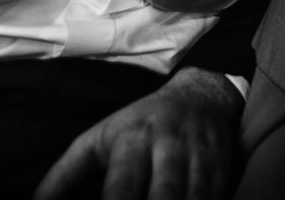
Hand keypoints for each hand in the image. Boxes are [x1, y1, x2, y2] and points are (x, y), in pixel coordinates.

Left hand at [34, 67, 241, 199]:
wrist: (199, 95)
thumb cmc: (138, 125)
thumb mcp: (96, 141)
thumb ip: (63, 177)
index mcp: (131, 141)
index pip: (121, 189)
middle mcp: (168, 146)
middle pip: (162, 196)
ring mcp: (199, 156)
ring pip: (192, 199)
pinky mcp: (222, 166)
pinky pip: (214, 197)